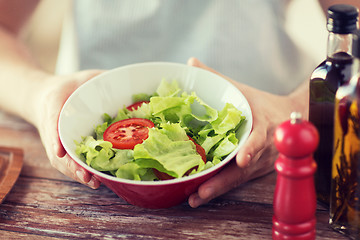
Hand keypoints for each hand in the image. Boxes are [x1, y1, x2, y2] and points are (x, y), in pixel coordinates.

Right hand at [34, 70, 102, 188]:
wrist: (47, 98)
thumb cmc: (67, 89)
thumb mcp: (83, 78)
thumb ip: (99, 79)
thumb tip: (122, 81)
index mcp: (53, 110)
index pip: (52, 123)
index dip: (55, 137)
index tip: (59, 150)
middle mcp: (54, 132)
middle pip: (59, 152)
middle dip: (72, 165)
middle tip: (86, 176)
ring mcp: (58, 144)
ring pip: (64, 162)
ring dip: (78, 173)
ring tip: (94, 183)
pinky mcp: (67, 150)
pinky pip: (72, 162)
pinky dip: (82, 172)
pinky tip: (97, 180)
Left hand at [186, 58, 305, 206]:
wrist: (290, 119)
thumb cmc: (262, 104)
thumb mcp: (242, 90)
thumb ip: (217, 77)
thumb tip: (192, 63)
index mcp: (263, 125)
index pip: (259, 139)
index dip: (252, 149)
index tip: (243, 160)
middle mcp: (263, 148)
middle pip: (244, 169)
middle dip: (223, 182)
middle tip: (202, 192)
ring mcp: (259, 163)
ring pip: (238, 179)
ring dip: (217, 190)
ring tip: (195, 199)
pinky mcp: (254, 171)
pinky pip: (237, 181)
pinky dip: (220, 188)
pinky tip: (200, 195)